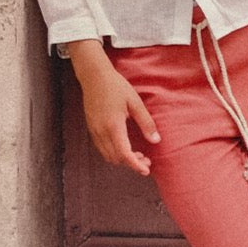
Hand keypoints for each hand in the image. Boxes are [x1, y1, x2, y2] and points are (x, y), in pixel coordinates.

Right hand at [67, 40, 159, 175]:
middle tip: (146, 161)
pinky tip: (125, 146)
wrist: (94, 77)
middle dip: (131, 163)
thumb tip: (156, 140)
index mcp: (113, 126)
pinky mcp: (91, 129)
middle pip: (116, 158)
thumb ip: (146, 122)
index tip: (146, 170)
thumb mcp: (135, 102)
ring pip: (107, 155)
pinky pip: (102, 148)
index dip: (135, 165)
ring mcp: (94, 131)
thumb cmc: (117, 86)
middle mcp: (101, 132)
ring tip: (138, 154)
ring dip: (122, 159)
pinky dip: (114, 152)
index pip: (124, 154)